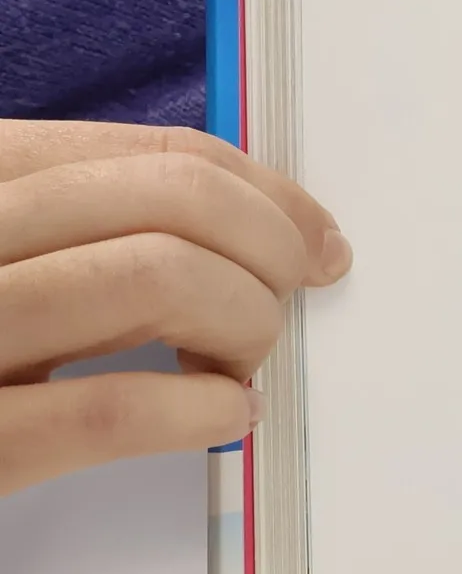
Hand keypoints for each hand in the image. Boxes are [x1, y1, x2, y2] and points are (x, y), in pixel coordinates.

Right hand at [0, 121, 350, 495]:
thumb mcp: (15, 254)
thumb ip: (94, 225)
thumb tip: (261, 222)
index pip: (155, 157)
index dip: (266, 194)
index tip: (319, 239)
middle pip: (170, 204)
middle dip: (266, 251)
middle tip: (284, 304)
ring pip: (155, 278)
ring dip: (242, 322)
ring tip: (240, 364)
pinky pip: (108, 409)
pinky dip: (199, 409)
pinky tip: (224, 416)